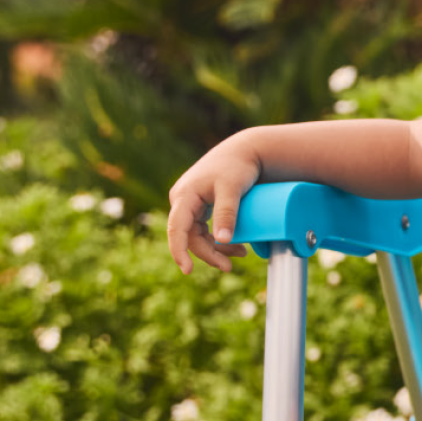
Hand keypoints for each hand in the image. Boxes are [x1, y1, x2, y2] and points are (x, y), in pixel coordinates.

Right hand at [167, 133, 260, 274]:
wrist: (245, 151)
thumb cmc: (237, 167)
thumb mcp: (232, 189)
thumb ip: (227, 213)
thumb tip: (222, 240)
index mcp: (184, 196)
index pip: (176, 229)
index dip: (179, 251)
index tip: (187, 270)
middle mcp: (183, 200)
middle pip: (189, 236)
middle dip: (208, 253)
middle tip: (228, 267)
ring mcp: (190, 203)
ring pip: (197, 234)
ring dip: (215, 248)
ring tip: (240, 255)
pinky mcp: (200, 205)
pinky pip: (203, 228)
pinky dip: (217, 239)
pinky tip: (233, 246)